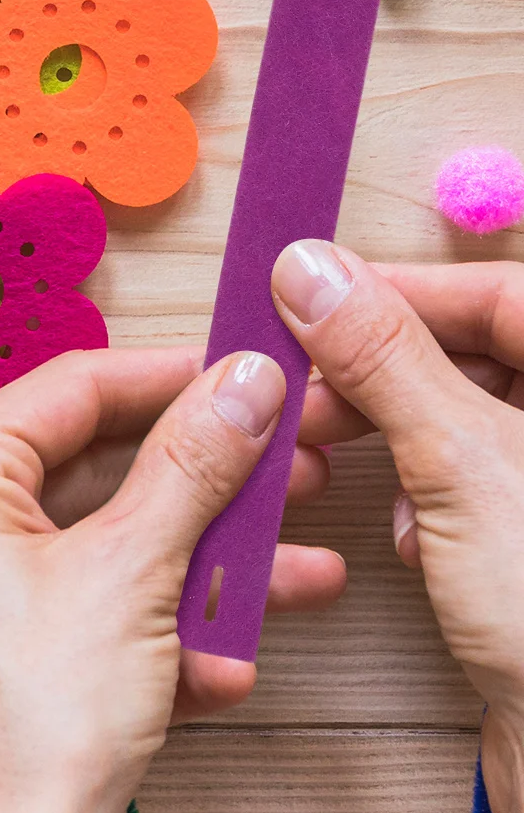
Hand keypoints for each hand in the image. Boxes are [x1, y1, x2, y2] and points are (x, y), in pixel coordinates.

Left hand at [0, 346, 345, 812]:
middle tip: (281, 473)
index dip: (165, 378)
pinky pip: (84, 619)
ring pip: (97, 553)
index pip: (64, 391)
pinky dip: (154, 634)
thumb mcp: (131, 573)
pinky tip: (220, 669)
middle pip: (86, 473)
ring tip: (289, 576)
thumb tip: (235, 386)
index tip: (242, 378)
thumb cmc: (27, 732)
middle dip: (198, 485)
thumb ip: (190, 466)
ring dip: (197, 566)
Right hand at [274, 245, 523, 812]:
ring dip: (401, 438)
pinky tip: (416, 541)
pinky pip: (475, 484)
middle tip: (308, 393)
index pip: (506, 293)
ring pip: (471, 418)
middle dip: (387, 372)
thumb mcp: (462, 466)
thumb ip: (383, 358)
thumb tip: (310, 271)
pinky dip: (430, 497)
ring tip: (349, 468)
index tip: (309, 294)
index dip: (401, 288)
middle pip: (484, 352)